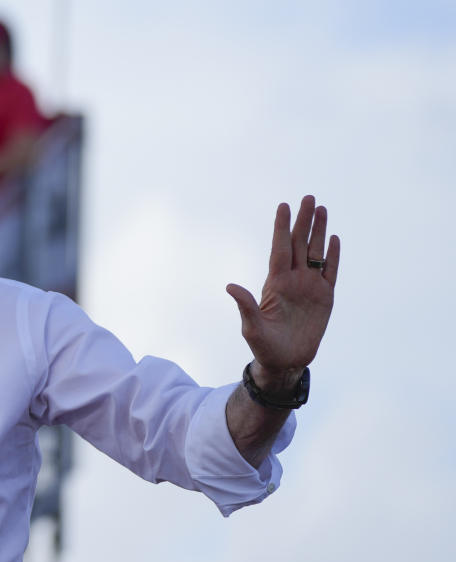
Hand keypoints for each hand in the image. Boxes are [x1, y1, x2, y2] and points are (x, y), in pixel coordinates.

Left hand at [226, 195, 339, 384]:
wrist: (285, 361)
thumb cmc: (264, 346)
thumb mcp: (252, 326)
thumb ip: (245, 305)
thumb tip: (230, 286)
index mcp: (275, 283)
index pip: (279, 249)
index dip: (281, 228)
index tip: (283, 206)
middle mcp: (292, 280)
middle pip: (298, 244)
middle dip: (303, 221)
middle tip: (308, 197)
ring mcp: (309, 287)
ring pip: (315, 252)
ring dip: (318, 231)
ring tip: (321, 208)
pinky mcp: (325, 297)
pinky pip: (330, 272)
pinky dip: (333, 256)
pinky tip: (334, 238)